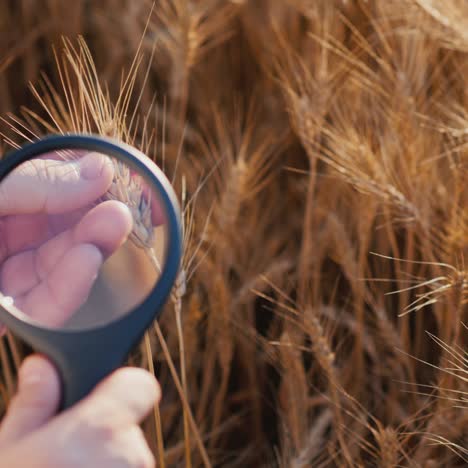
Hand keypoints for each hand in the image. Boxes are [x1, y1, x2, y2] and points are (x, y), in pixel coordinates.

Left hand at [0, 152, 132, 326]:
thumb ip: (36, 183)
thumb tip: (101, 167)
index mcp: (7, 205)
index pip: (60, 186)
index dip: (100, 180)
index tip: (135, 183)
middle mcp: (10, 239)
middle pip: (69, 227)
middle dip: (101, 217)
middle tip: (129, 210)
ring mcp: (12, 279)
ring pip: (67, 264)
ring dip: (95, 246)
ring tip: (116, 226)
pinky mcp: (16, 317)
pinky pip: (49, 306)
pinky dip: (72, 286)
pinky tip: (88, 261)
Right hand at [0, 355, 157, 466]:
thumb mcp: (11, 450)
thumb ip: (33, 403)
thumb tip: (41, 365)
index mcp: (101, 428)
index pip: (141, 383)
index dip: (123, 384)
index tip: (99, 394)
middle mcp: (131, 452)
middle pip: (128, 419)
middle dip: (103, 427)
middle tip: (65, 446)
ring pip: (126, 451)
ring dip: (104, 455)